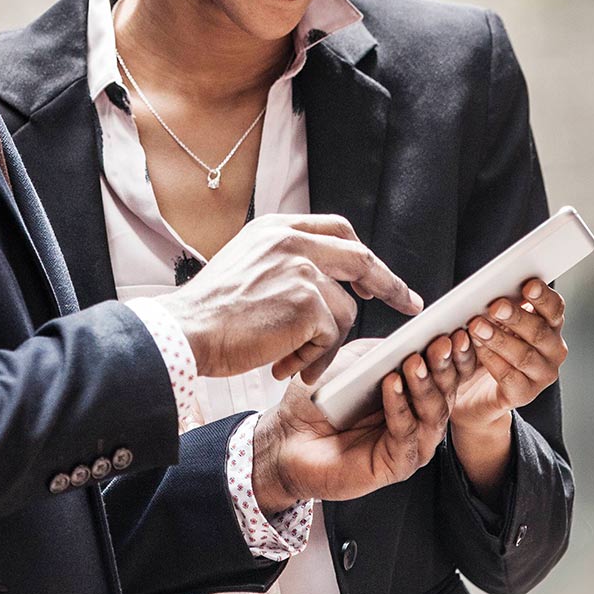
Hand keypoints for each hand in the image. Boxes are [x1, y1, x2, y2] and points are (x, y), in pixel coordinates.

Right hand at [156, 214, 421, 382]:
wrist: (184, 332)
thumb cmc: (211, 312)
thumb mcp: (247, 265)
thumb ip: (283, 261)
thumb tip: (325, 282)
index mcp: (276, 228)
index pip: (336, 229)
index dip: (361, 255)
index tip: (377, 277)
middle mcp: (291, 240)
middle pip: (360, 258)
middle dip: (389, 284)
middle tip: (408, 304)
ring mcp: (301, 268)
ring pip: (344, 310)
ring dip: (324, 344)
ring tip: (290, 362)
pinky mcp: (307, 301)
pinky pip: (330, 336)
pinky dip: (313, 358)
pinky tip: (282, 365)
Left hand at [250, 336, 457, 514]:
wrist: (288, 434)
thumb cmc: (322, 399)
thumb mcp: (356, 362)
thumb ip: (385, 351)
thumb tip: (414, 337)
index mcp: (413, 391)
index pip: (445, 370)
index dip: (455, 350)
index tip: (458, 326)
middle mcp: (417, 417)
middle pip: (445, 391)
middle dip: (445, 365)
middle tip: (442, 342)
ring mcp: (410, 443)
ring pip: (432, 415)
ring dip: (425, 385)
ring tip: (415, 362)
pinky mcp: (395, 465)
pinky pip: (405, 436)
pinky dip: (400, 408)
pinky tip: (391, 385)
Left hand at [449, 278, 567, 430]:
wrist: (480, 387)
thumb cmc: (493, 340)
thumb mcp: (500, 320)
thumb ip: (503, 306)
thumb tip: (492, 287)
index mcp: (550, 325)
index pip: (554, 308)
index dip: (543, 297)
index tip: (529, 285)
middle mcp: (553, 349)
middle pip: (539, 331)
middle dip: (516, 317)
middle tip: (495, 307)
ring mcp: (542, 374)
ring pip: (524, 355)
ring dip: (499, 339)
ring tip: (477, 327)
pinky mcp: (525, 394)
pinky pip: (510, 377)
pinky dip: (492, 360)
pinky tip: (478, 348)